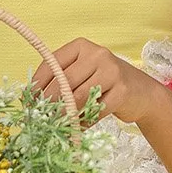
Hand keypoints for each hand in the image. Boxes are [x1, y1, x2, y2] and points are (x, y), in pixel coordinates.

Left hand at [30, 37, 162, 125]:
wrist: (141, 92)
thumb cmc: (105, 83)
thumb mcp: (83, 73)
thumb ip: (61, 81)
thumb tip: (33, 101)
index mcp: (81, 46)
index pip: (52, 63)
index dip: (38, 84)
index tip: (29, 102)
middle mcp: (97, 54)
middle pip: (64, 82)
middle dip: (50, 103)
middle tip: (42, 118)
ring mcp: (111, 71)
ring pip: (78, 98)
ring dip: (66, 115)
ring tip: (59, 125)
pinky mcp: (122, 91)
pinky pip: (95, 111)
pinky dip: (84, 122)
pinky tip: (80, 125)